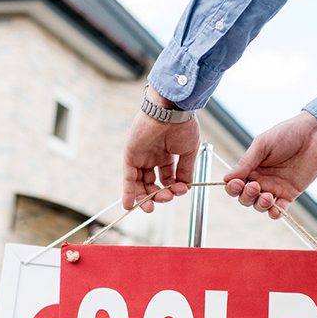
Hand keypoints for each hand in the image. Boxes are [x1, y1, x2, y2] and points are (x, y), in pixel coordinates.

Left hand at [122, 87, 200, 212]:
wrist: (171, 110)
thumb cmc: (183, 125)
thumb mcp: (189, 151)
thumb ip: (185, 170)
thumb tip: (185, 187)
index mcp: (167, 155)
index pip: (167, 179)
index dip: (173, 188)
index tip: (181, 191)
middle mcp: (153, 157)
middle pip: (153, 184)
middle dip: (159, 196)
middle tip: (167, 199)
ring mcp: (141, 157)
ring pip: (140, 184)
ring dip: (145, 198)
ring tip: (151, 207)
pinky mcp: (131, 156)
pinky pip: (128, 178)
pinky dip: (128, 192)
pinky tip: (130, 206)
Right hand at [222, 111, 316, 219]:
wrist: (314, 134)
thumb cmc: (287, 133)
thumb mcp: (262, 145)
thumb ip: (246, 162)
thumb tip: (226, 178)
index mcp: (251, 168)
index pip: (235, 184)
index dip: (233, 188)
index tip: (237, 183)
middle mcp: (261, 180)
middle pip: (245, 198)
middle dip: (246, 196)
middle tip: (254, 187)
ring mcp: (275, 188)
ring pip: (260, 206)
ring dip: (260, 205)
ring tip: (267, 196)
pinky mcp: (290, 194)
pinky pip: (279, 209)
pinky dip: (275, 213)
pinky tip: (275, 210)